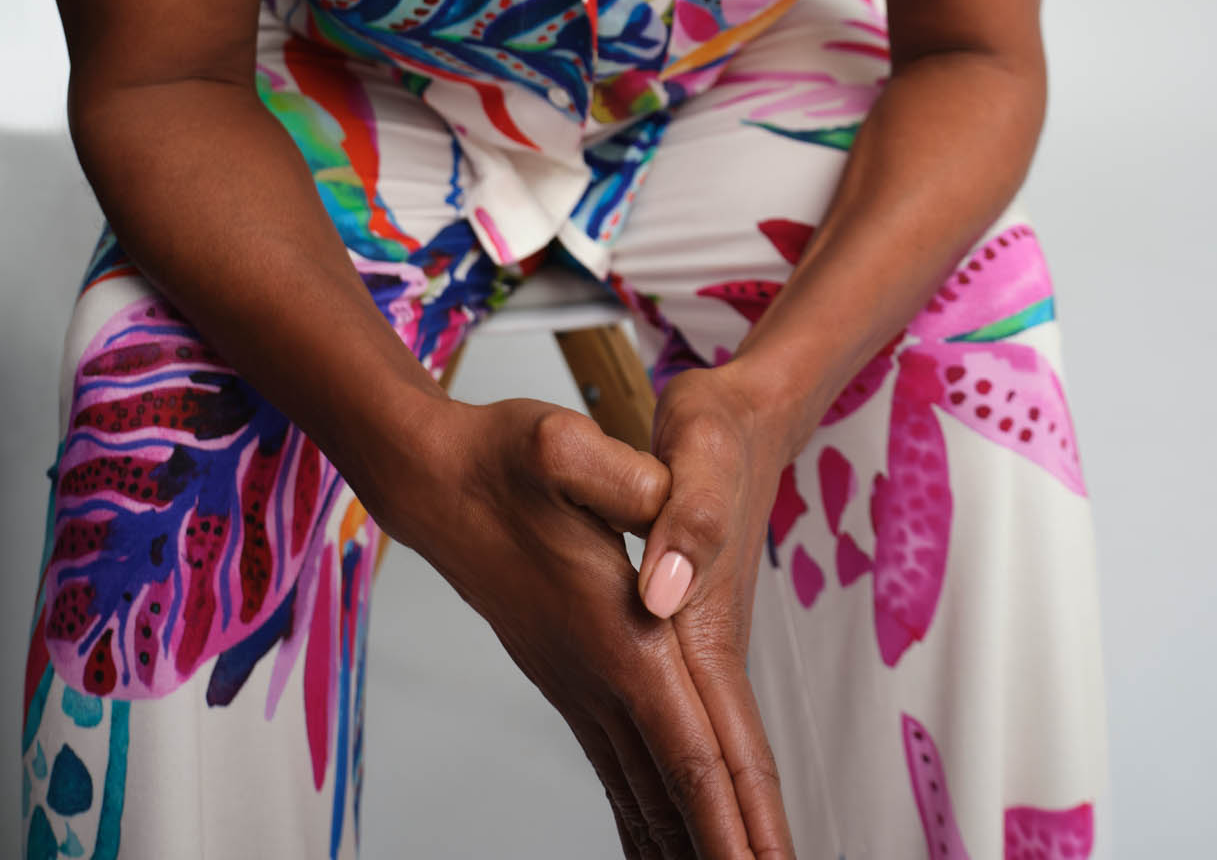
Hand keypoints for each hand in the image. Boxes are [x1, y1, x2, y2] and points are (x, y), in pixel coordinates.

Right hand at [388, 394, 792, 859]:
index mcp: (619, 636)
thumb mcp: (562, 445)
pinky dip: (645, 817)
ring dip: (686, 847)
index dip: (736, 819)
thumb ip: (618, 480)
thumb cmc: (503, 455)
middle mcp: (602, 677)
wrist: (433, 477)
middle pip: (676, 791)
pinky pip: (620, 766)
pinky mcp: (571, 675)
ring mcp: (581, 684)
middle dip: (724, 855)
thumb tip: (663, 543)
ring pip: (646, 790)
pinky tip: (659, 845)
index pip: (692, 750)